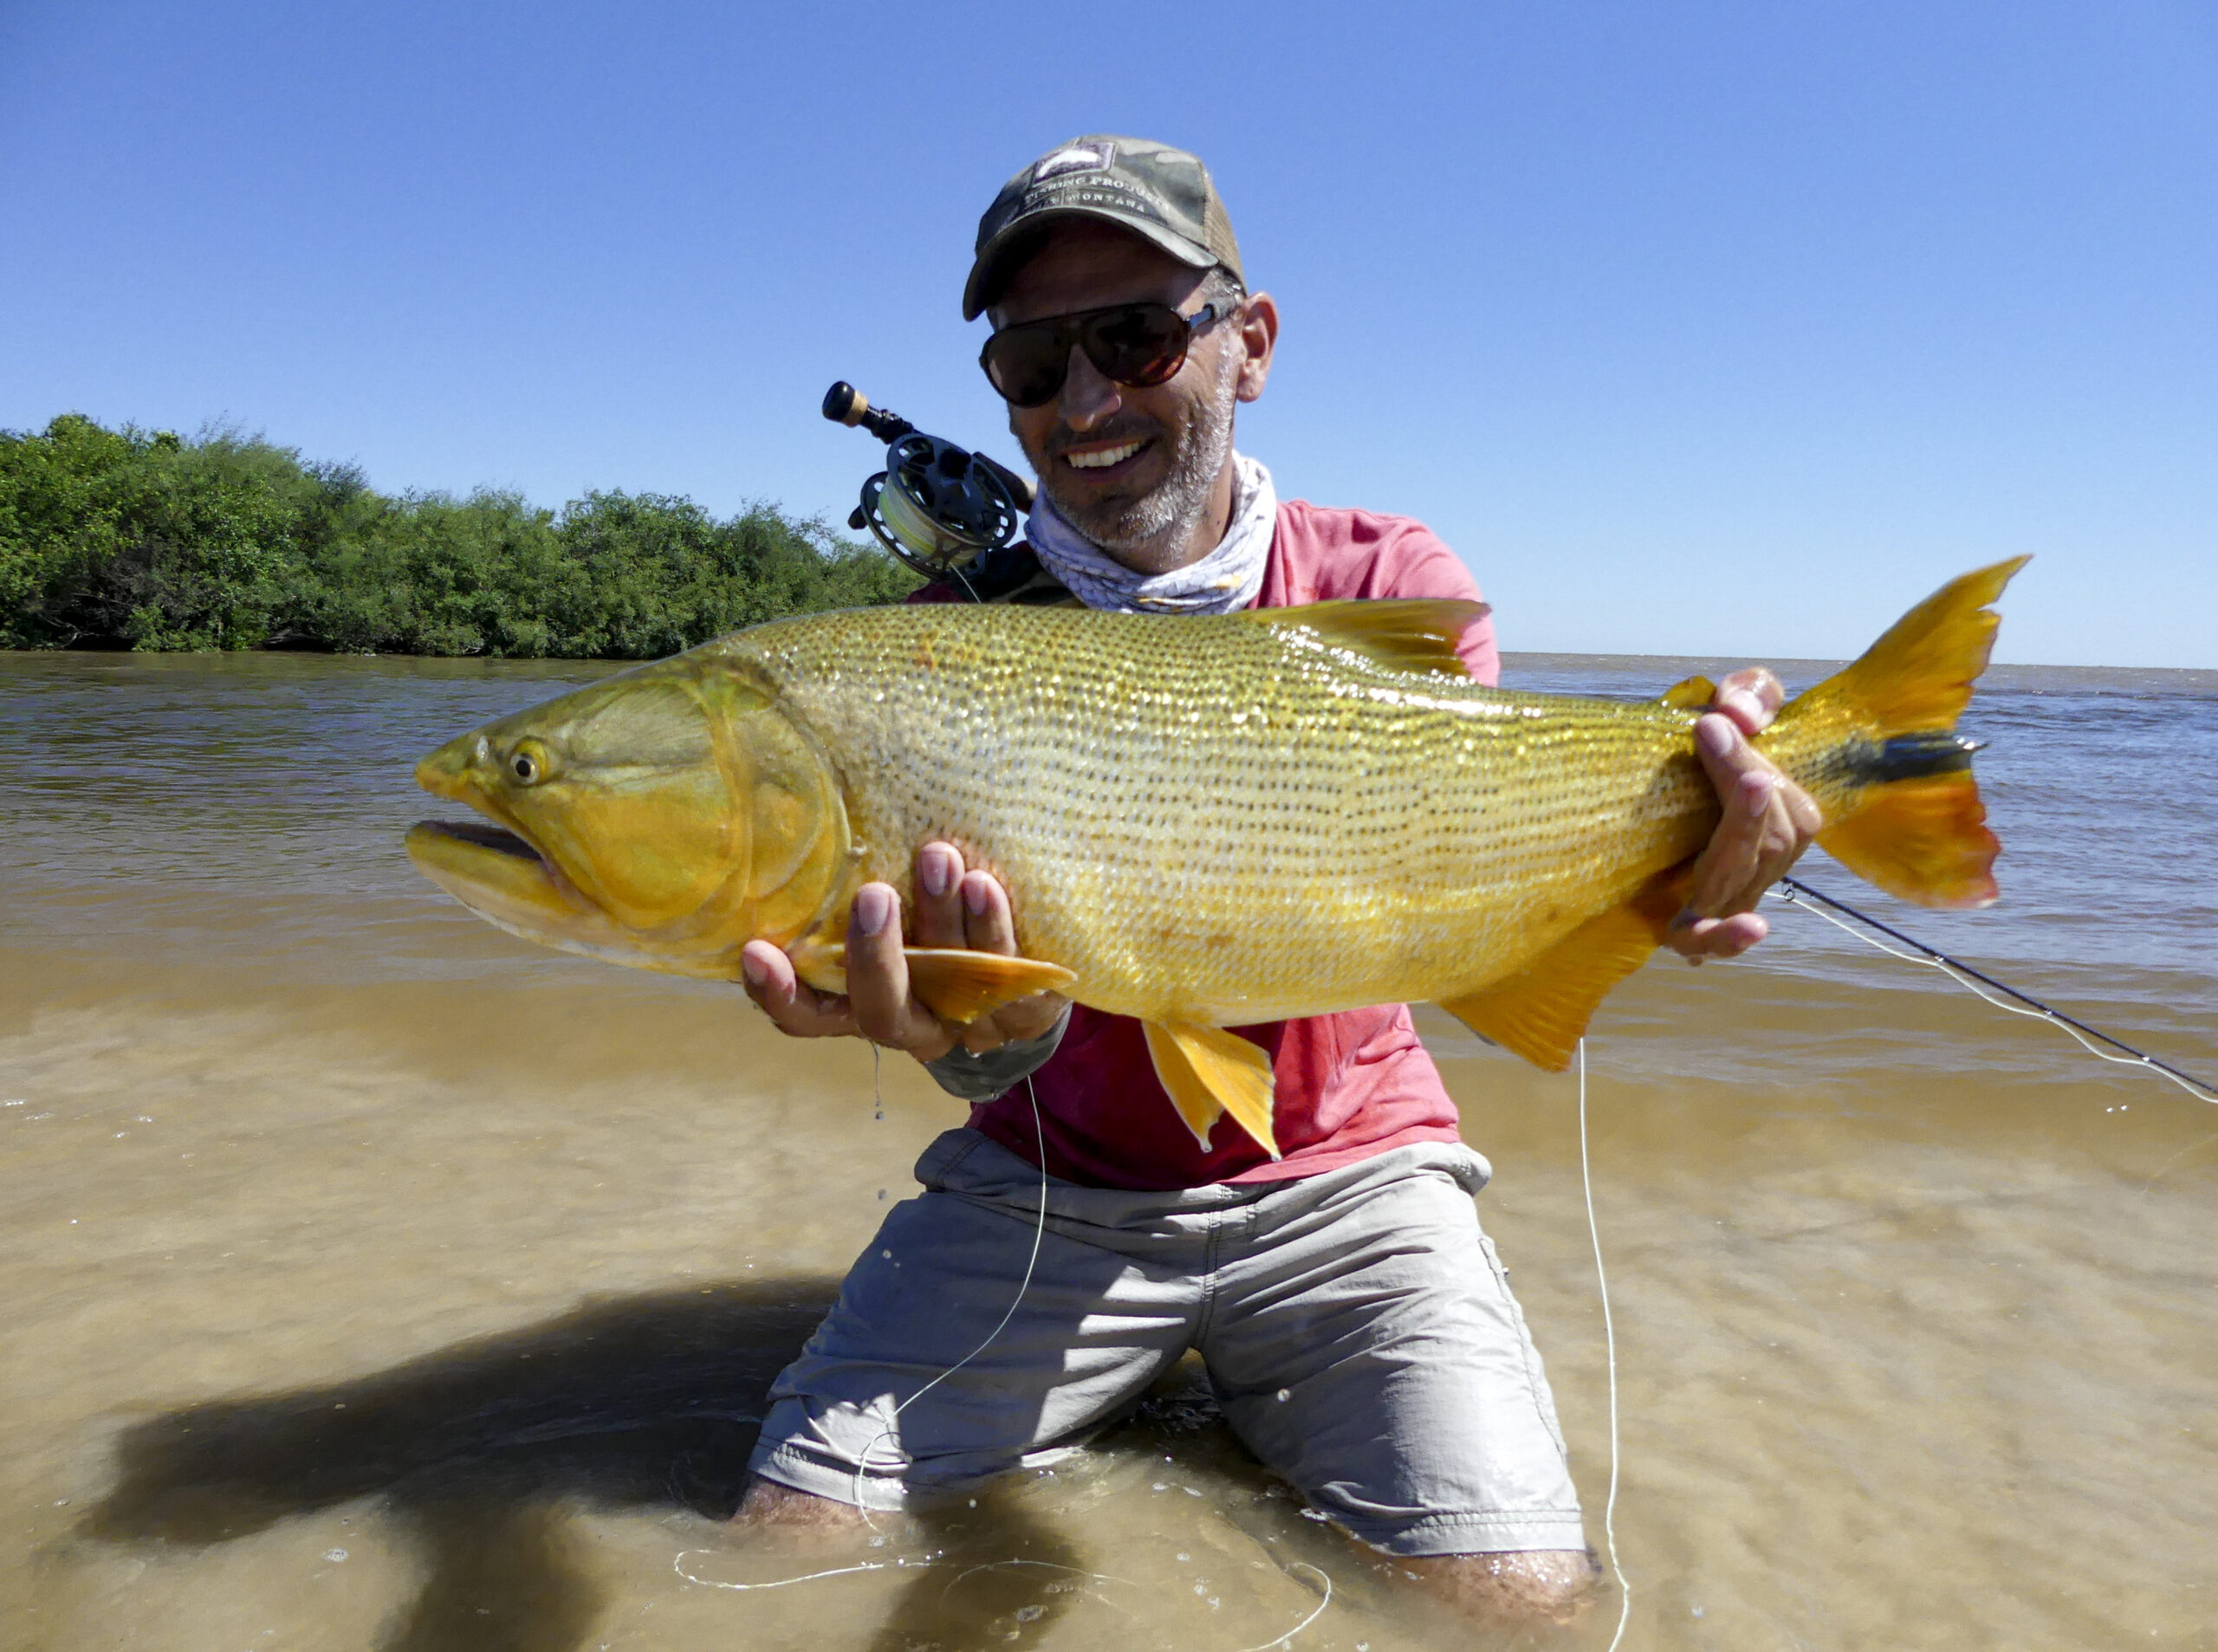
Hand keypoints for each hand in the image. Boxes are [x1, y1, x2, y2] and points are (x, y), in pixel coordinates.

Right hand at [738, 841, 1068, 1061]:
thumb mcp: (900, 906)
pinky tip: (986, 887)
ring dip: (941, 921)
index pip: (809, 1016)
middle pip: (881, 1015)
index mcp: (866, 1003)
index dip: (780, 994)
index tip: (755, 950)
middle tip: (873, 895)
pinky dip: (994, 931)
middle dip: (875, 957)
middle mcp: (914, 1024)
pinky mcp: (1025, 1017)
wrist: (1037, 968)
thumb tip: (825, 797)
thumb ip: (864, 883)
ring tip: (938, 858)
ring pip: (950, 991)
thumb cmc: (945, 920)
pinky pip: (1010, 985)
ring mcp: (970, 1027)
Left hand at [1665, 668, 1822, 962]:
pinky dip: (1725, 938)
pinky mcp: (1685, 927)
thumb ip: (1751, 696)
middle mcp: (1764, 864)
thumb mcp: (1730, 712)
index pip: (1787, 805)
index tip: (1711, 723)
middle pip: (1770, 837)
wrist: (1636, 809)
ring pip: (1747, 874)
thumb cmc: (1700, 758)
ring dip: (1747, 833)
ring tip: (1753, 786)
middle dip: (1742, 783)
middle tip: (1710, 732)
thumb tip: (1737, 713)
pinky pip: (1706, 941)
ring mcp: (1729, 898)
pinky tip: (1750, 929)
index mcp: (1785, 820)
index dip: (1751, 764)